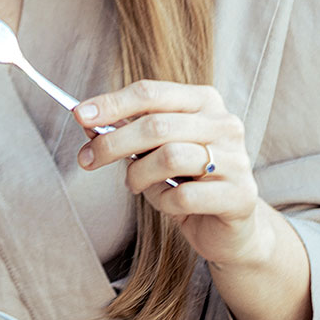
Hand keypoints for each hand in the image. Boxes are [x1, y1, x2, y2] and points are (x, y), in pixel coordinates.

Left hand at [74, 80, 273, 268]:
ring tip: (134, 184)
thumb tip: (85, 120)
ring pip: (170, 157)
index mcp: (203, 101)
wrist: (226, 227)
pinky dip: (163, 202)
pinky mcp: (241, 196)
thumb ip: (124, 132)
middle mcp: (225, 124)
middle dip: (113, 143)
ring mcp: (237, 159)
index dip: (112, 103)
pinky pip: (185, 196)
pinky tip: (167, 204)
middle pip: (156, 125)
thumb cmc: (184, 180)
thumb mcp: (151, 151)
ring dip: (139, 175)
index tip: (79, 115)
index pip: (150, 92)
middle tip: (87, 159)